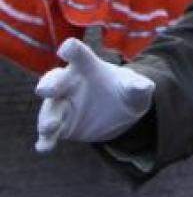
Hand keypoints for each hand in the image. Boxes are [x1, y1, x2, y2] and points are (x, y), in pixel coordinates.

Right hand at [35, 38, 154, 152]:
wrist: (120, 113)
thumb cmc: (125, 90)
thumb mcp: (135, 88)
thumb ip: (137, 85)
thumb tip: (144, 85)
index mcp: (87, 67)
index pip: (79, 55)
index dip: (72, 50)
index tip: (67, 48)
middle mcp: (69, 83)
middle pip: (55, 80)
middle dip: (50, 84)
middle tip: (47, 90)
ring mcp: (63, 105)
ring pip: (50, 108)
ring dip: (47, 117)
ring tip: (50, 127)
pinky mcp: (62, 125)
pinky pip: (50, 132)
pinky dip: (45, 139)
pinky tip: (43, 148)